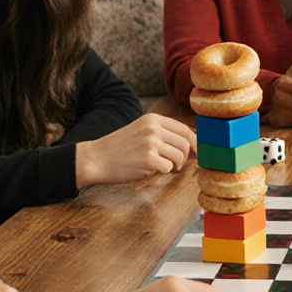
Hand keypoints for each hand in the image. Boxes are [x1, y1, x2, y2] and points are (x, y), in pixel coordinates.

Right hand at [76, 114, 196, 187]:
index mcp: (152, 119)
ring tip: (162, 167)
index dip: (194, 142)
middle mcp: (153, 128)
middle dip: (184, 157)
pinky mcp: (148, 159)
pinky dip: (162, 172)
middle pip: (185, 143)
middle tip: (176, 164)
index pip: (184, 129)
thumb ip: (161, 133)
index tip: (196, 152)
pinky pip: (168, 168)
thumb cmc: (119, 148)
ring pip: (179, 156)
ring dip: (174, 166)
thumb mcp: (140, 131)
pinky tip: (149, 169)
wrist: (95, 159)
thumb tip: (190, 142)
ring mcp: (150, 143)